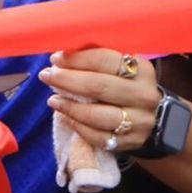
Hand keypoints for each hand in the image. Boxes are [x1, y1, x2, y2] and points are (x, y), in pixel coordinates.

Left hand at [41, 48, 162, 153]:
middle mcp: (145, 95)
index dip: (76, 59)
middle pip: (99, 87)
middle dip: (67, 80)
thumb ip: (94, 57)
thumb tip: (62, 52)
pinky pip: (98, 136)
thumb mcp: (116, 67)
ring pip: (97, 115)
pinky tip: (65, 116)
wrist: (143, 115)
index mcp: (142, 69)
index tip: (55, 59)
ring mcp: (141, 121)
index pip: (105, 60)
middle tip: (46, 76)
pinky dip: (77, 126)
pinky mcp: (132, 141)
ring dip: (69, 107)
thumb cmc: (122, 84)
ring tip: (52, 100)